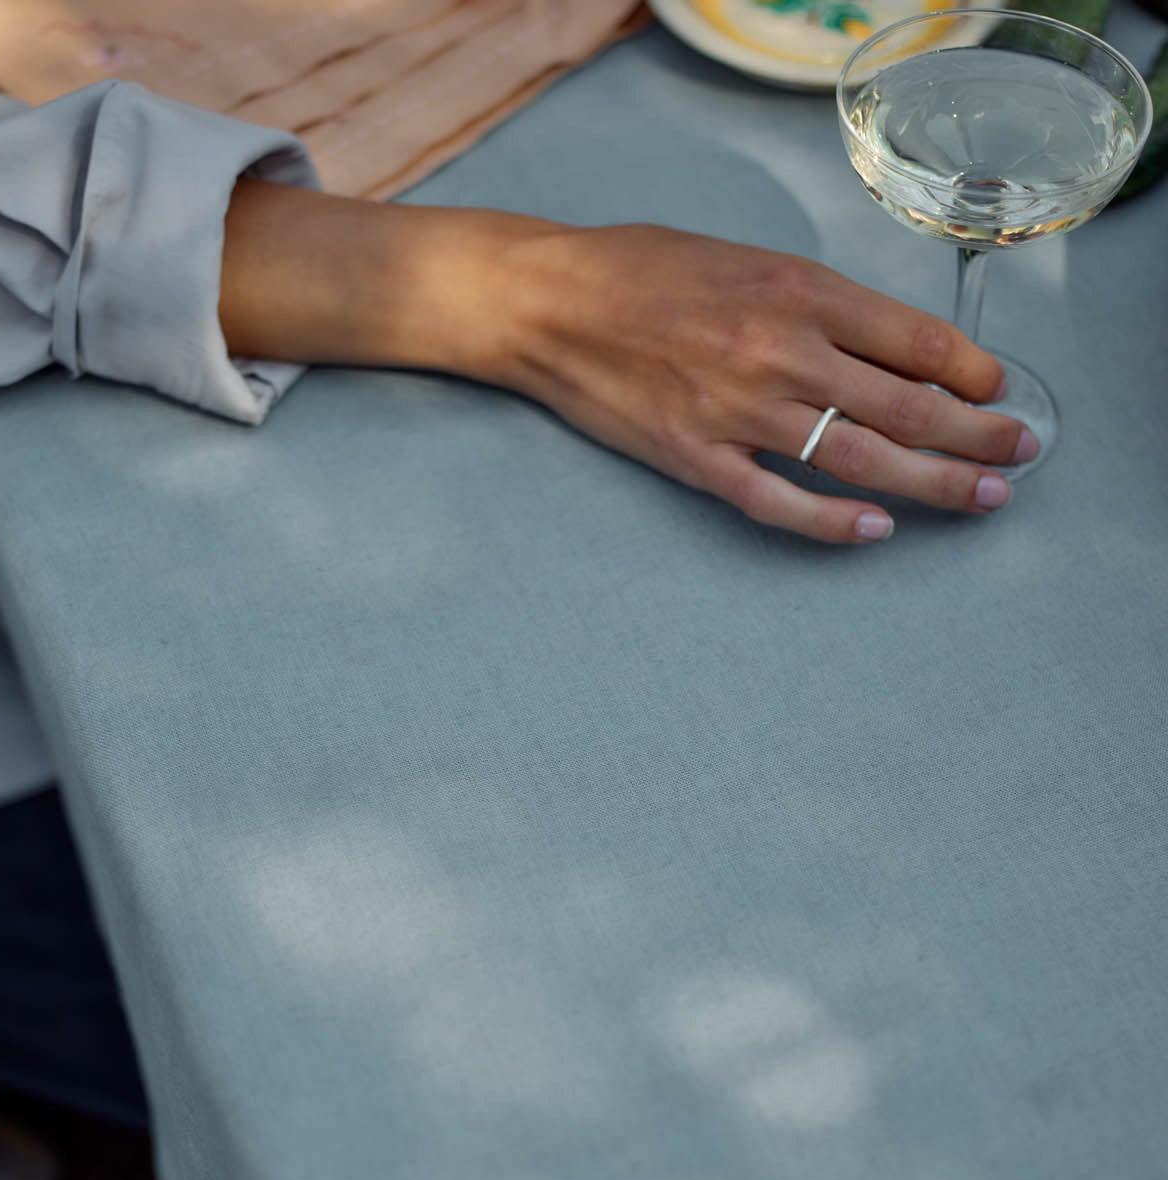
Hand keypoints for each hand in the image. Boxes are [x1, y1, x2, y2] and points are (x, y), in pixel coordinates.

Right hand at [486, 225, 1031, 543]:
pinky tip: (874, 531)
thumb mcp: (747, 261)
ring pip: (859, 459)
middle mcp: (779, 350)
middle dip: (977, 436)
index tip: (1000, 393)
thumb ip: (818, 305)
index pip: (915, 340)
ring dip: (932, 483)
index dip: (972, 372)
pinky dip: (831, 522)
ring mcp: (736, 411)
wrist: (549, 300)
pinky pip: (777, 501)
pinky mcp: (694, 458)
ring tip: (979, 499)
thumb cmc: (645, 271)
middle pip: (906, 408)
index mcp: (797, 291)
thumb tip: (892, 352)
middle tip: (1017, 455)